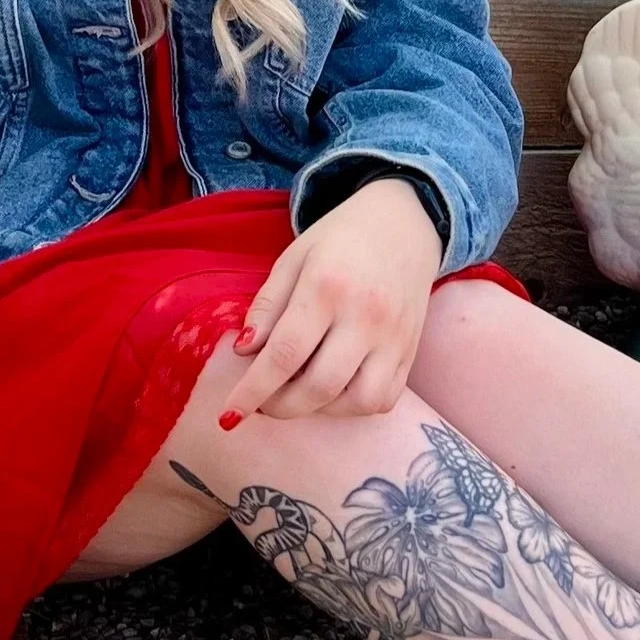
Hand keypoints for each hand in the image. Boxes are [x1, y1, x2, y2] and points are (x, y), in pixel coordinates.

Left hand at [223, 177, 443, 421]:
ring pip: (357, 401)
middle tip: (262, 401)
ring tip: (300, 391)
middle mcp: (366, 316)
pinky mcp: (411, 351)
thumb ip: (267, 305)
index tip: (228, 416)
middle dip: (280, 406)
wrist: (405, 223)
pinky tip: (335, 389)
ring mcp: (394, 337)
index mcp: (328, 287)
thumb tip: (244, 352)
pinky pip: (383, 399)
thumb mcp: (293, 258)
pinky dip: (354, 405)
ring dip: (320, 409)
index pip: (284, 354)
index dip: (252, 391)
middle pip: (319, 386)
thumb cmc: (341, 238)